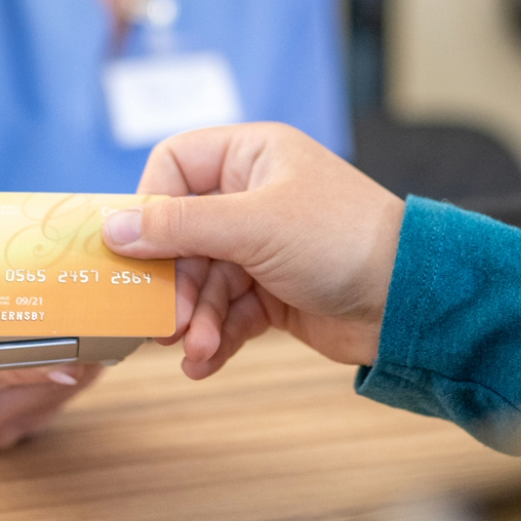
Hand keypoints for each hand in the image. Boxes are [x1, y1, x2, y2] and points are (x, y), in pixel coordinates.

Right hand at [0, 247, 103, 447]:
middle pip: (37, 381)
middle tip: (102, 307)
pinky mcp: (28, 422)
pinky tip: (94, 329)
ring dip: (85, 352)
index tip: (70, 351)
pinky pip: (69, 393)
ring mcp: (3, 425)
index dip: (30, 364)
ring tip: (101, 309)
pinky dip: (85, 360)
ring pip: (62, 388)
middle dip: (71, 346)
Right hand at [103, 123, 405, 377]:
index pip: (175, 166)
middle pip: (182, 234)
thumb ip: (178, 226)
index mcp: (252, 157)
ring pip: (202, 280)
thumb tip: (110, 227)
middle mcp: (255, 196)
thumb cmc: (340, 240)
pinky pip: (227, 312)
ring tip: (193, 350)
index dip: (150, 206)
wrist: (409, 301)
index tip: (136, 249)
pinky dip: (214, 336)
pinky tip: (204, 364)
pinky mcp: (274, 292)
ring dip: (193, 318)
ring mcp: (264, 246)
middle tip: (163, 321)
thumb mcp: (253, 225)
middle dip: (173, 282)